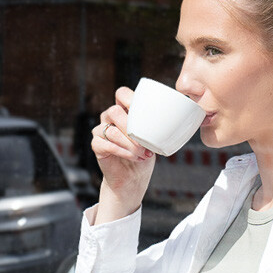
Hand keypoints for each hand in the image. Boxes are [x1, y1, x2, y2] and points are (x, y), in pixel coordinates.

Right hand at [91, 87, 154, 222]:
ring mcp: (101, 131)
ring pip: (110, 130)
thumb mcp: (154, 138)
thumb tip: (175, 118)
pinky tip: (134, 157)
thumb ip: (156, 125)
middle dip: (130, 126)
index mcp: (124, 110)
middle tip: (144, 142)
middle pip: (114, 111)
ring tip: (142, 153)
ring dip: (129, 143)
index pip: (121, 93)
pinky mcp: (96, 146)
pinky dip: (121, 151)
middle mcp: (109, 118)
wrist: (133, 178)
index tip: (142, 110)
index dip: (129, 98)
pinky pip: (104, 144)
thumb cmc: (145, 155)